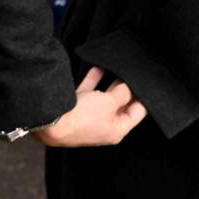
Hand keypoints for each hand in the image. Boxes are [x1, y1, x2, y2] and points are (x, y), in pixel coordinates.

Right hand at [33, 66, 147, 146]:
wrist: (51, 122)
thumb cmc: (81, 118)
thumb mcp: (109, 102)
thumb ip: (122, 93)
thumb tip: (128, 87)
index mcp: (117, 130)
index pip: (137, 112)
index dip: (144, 97)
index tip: (147, 83)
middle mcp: (104, 125)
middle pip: (120, 105)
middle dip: (126, 89)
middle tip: (132, 75)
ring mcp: (89, 117)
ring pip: (103, 98)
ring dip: (109, 83)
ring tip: (117, 69)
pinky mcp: (75, 109)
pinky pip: (88, 93)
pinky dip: (93, 81)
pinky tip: (97, 68)